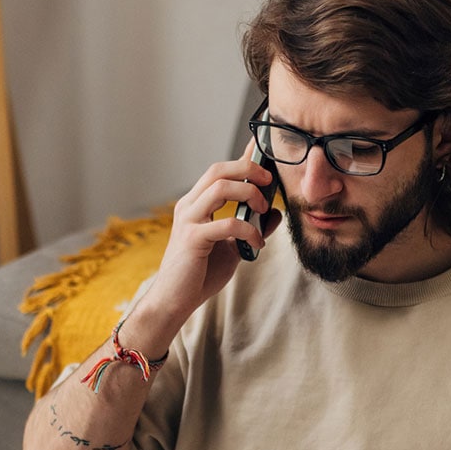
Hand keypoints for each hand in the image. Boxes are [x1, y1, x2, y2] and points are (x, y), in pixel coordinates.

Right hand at [145, 140, 281, 321]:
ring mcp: (188, 220)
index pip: (220, 172)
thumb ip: (251, 228)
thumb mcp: (233, 248)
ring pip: (220, 188)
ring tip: (262, 209)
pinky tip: (257, 243)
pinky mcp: (192, 238)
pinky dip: (248, 230)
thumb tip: (275, 212)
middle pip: (218, 171)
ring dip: (249, 194)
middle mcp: (189, 206)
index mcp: (196, 204)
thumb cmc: (200, 274)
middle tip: (269, 181)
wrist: (175, 301)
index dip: (242, 157)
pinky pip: (226, 223)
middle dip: (248, 169)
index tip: (262, 148)